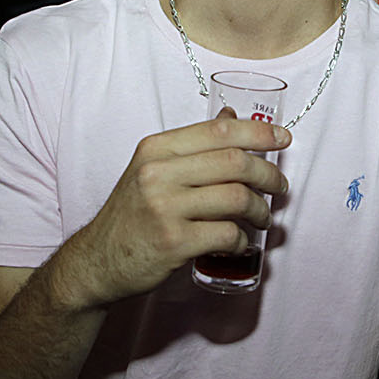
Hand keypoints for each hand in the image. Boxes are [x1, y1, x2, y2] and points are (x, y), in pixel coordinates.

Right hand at [60, 111, 289, 309]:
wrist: (96, 261)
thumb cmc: (131, 215)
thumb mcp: (151, 170)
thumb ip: (190, 146)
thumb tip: (230, 117)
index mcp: (156, 149)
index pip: (219, 131)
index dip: (258, 133)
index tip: (283, 139)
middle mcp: (158, 173)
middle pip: (234, 162)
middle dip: (268, 175)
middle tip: (279, 187)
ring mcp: (164, 208)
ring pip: (236, 198)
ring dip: (260, 210)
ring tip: (263, 218)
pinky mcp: (173, 242)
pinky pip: (227, 234)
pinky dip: (242, 240)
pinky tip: (239, 243)